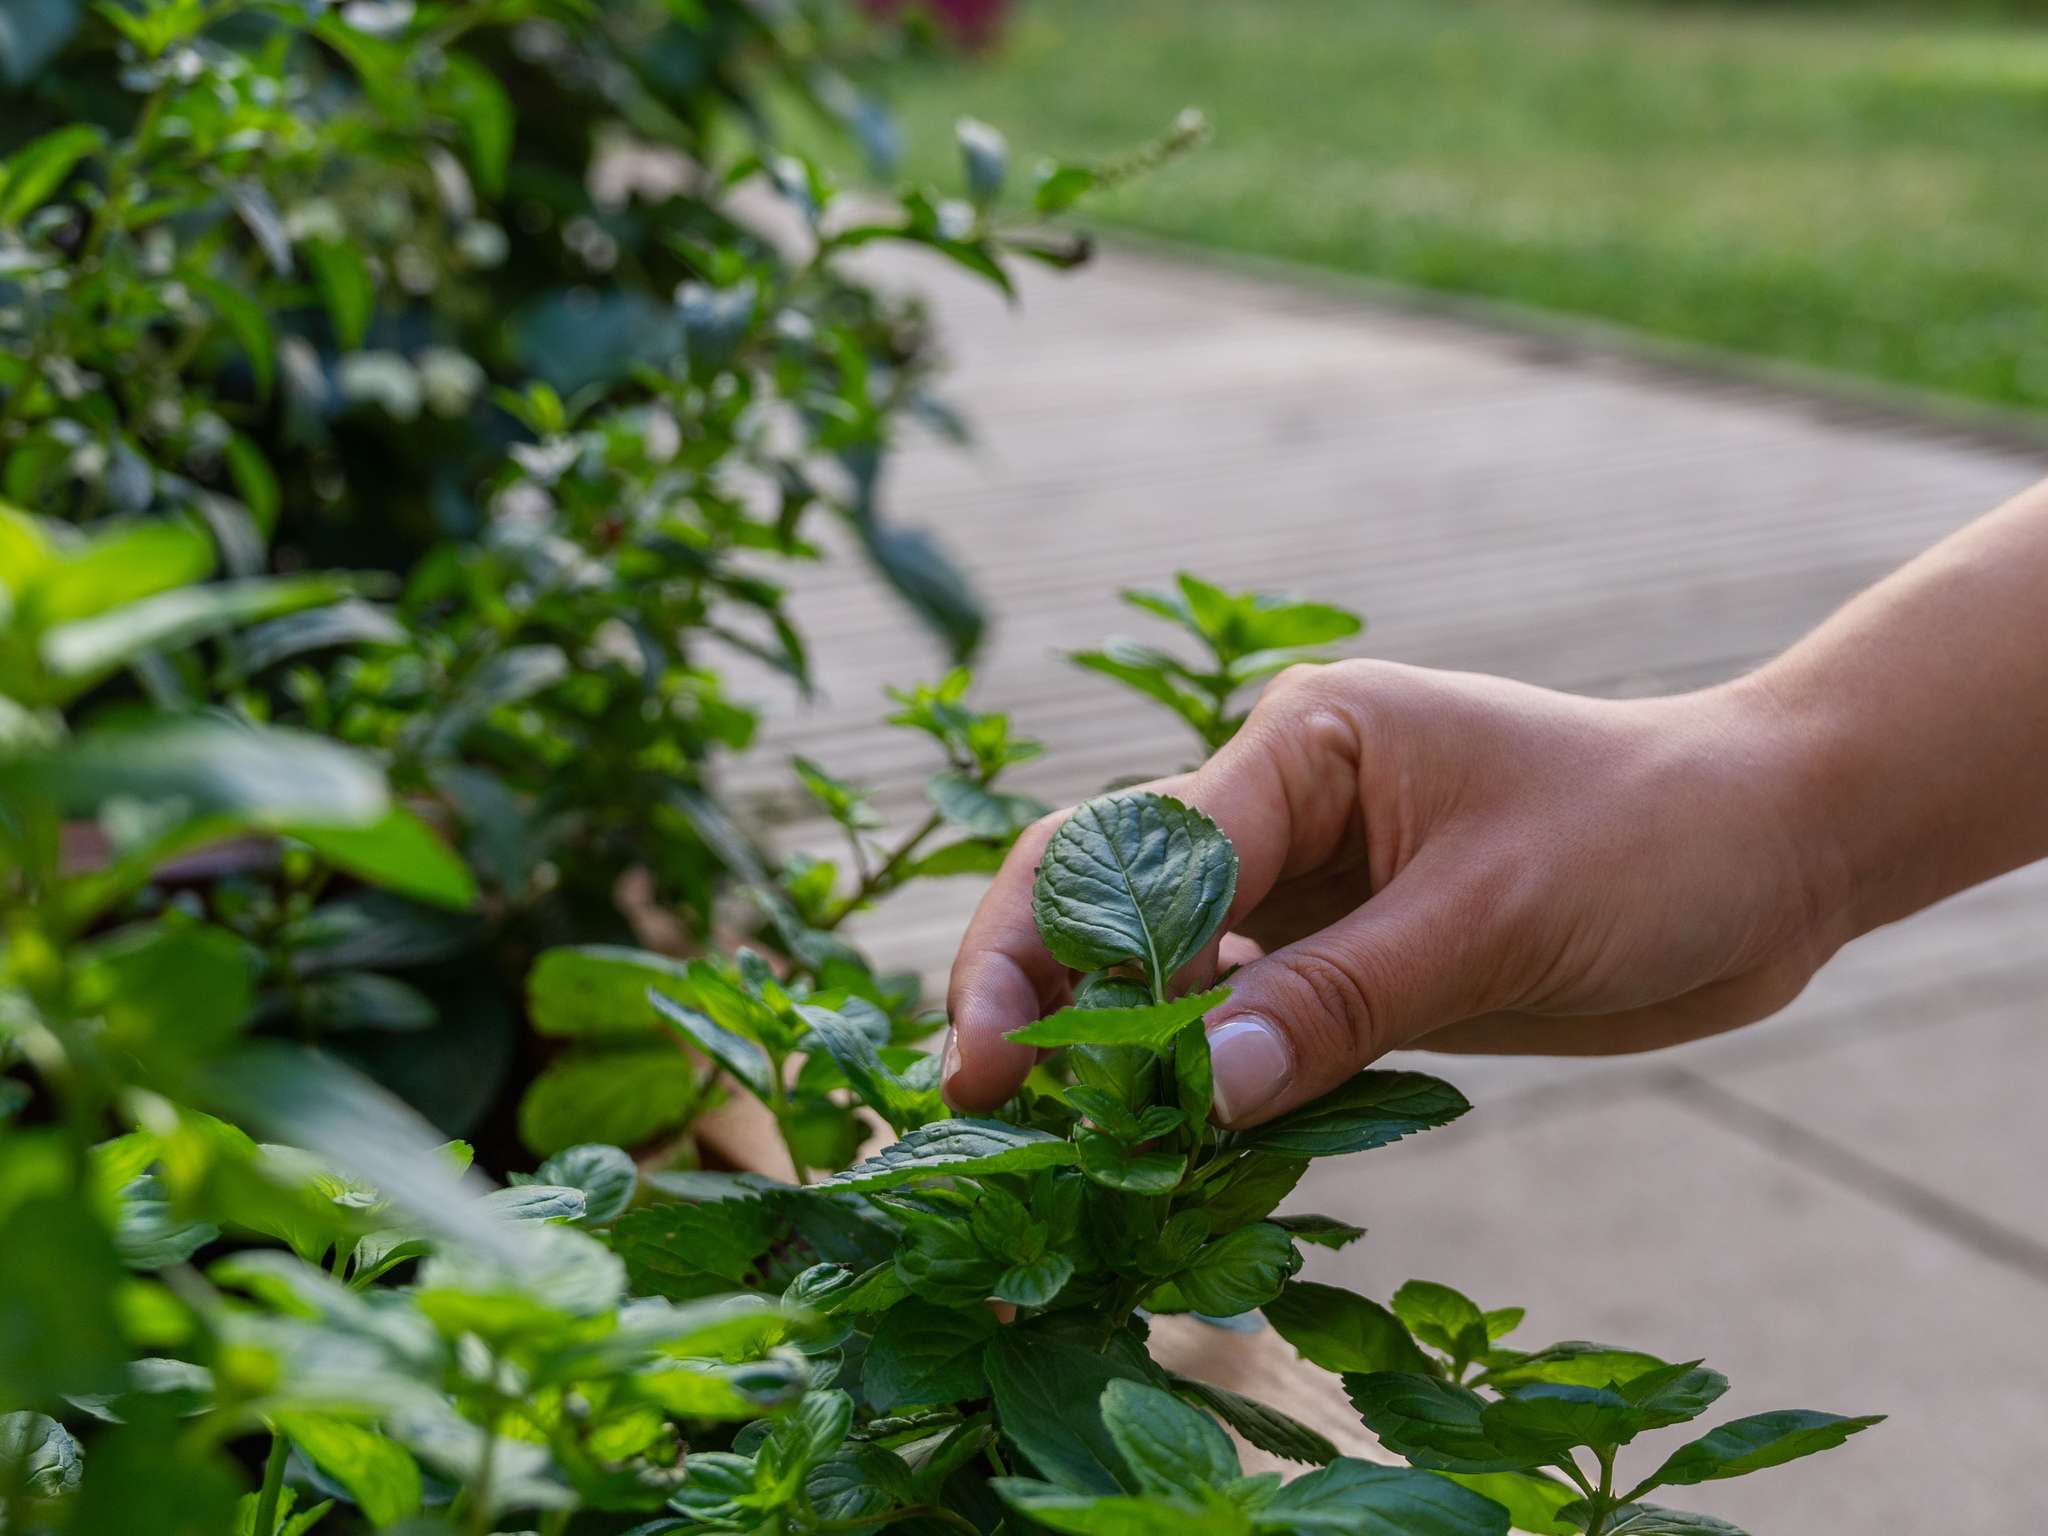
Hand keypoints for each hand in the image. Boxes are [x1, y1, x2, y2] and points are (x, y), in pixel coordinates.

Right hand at [942, 659, 1851, 1127]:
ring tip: (1048, 1145)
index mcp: (1303, 745)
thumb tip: (1199, 1094)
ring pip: (1164, 970)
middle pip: (1112, 893)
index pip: (1140, 850)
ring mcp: (1312, 890)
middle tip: (982, 1102)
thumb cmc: (1648, 839)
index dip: (1057, 954)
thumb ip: (1340, 1002)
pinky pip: (1242, 1024)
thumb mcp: (1493, 919)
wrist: (1768, 855)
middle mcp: (1282, 808)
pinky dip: (1199, 1084)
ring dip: (1108, 1049)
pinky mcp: (1347, 963)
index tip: (1007, 1063)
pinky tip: (1162, 1149)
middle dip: (1036, 988)